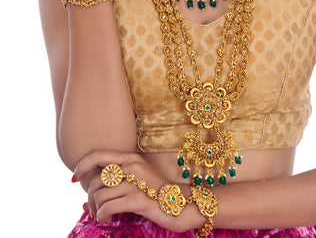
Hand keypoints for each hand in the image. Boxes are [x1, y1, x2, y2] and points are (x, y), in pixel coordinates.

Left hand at [72, 150, 200, 231]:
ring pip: (100, 195)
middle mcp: (132, 166)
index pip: (97, 155)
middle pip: (96, 179)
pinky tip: (107, 219)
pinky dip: (102, 216)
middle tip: (92, 208)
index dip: (82, 165)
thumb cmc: (155, 192)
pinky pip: (108, 207)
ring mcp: (136, 182)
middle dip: (89, 197)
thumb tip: (88, 185)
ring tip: (102, 215)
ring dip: (95, 209)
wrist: (181, 204)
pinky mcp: (138, 200)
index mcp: (130, 158)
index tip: (74, 178)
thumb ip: (118, 176)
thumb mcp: (137, 177)